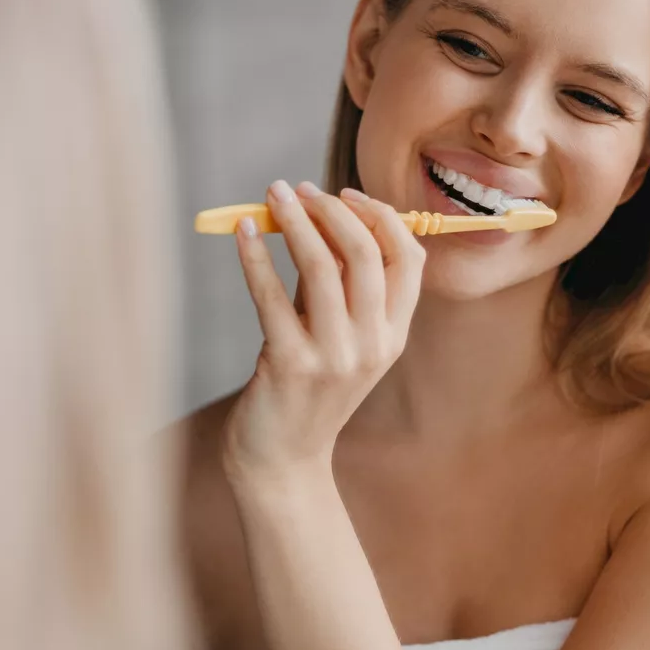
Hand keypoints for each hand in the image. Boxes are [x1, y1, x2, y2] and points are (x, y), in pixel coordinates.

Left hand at [222, 179, 425, 484]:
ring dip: (295, 220)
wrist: (283, 460)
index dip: (380, 216)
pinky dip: (254, 255)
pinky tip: (241, 232)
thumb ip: (339, 285)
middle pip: (365, 255)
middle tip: (300, 189)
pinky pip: (270, 295)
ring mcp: (334, 358)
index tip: (345, 194)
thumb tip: (320, 214)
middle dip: (332, 210)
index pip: (408, 258)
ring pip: (320, 267)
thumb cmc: (308, 387)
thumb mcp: (340, 337)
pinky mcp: (289, 365)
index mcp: (395, 335)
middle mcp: (373, 346)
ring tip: (273, 194)